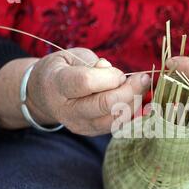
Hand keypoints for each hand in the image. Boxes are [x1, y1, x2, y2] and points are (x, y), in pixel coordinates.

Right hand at [0, 48, 150, 135]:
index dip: (109, 77)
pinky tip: (141, 102)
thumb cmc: (64, 69)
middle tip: (144, 78)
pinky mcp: (91, 132)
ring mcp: (79, 124)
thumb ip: (94, 64)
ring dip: (134, 102)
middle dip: (130, 91)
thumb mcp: (73, 57)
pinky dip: (132, 113)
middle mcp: (67, 109)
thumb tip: (117, 76)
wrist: (44, 94)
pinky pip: (117, 126)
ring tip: (140, 87)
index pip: (86, 82)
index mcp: (58, 84)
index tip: (120, 72)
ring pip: (115, 118)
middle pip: (105, 105)